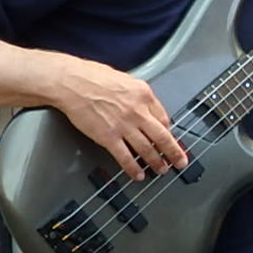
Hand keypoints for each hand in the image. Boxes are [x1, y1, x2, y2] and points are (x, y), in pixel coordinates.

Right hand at [48, 54, 186, 179]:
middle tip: (181, 162)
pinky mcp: (108, 137)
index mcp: (145, 96)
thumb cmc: (94, 77)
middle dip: (174, 152)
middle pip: (162, 137)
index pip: (164, 118)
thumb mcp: (127, 80)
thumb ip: (140, 96)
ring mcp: (124, 126)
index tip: (171, 140)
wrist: (72, 83)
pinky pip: (125, 157)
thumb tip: (148, 108)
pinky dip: (133, 168)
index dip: (168, 132)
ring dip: (156, 162)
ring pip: (146, 149)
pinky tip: (138, 175)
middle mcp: (139, 112)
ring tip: (162, 170)